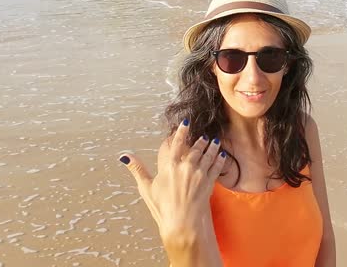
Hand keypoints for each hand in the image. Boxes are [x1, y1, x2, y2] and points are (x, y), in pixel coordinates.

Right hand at [120, 119, 226, 247]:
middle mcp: (186, 166)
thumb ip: (137, 169)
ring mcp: (199, 174)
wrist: (182, 223)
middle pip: (195, 148)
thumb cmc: (163, 208)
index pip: (177, 143)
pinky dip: (220, 159)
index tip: (186, 123)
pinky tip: (222, 155)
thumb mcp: (146, 188)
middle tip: (203, 135)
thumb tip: (124, 156)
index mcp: (170, 166)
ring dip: (212, 147)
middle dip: (200, 140)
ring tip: (214, 141)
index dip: (182, 132)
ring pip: (208, 154)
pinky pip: (216, 166)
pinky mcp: (209, 182)